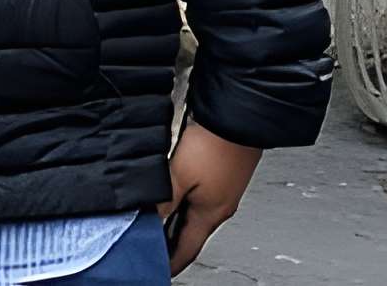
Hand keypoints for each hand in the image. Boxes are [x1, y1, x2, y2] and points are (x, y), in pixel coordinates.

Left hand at [156, 120, 259, 273]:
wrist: (238, 116)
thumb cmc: (214, 145)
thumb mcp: (178, 176)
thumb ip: (162, 201)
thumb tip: (148, 221)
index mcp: (211, 214)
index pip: (188, 250)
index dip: (172, 262)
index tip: (160, 269)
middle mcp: (221, 206)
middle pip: (193, 232)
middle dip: (172, 240)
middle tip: (153, 242)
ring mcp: (225, 191)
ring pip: (197, 213)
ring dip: (179, 218)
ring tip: (158, 217)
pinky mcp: (226, 174)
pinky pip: (203, 196)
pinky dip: (187, 200)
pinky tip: (177, 189)